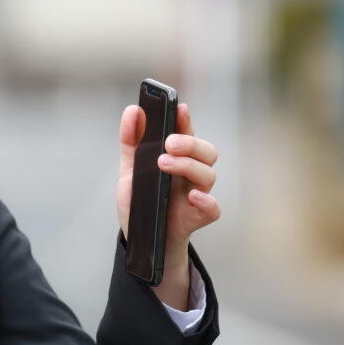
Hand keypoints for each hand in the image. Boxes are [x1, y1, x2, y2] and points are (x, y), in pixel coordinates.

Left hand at [116, 103, 220, 306]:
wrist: (139, 237)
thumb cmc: (141, 200)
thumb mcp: (130, 170)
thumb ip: (131, 141)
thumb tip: (133, 111)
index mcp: (177, 158)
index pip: (187, 133)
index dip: (186, 120)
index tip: (179, 107)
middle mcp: (190, 174)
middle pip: (206, 152)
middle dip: (190, 143)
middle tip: (168, 143)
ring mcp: (196, 195)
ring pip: (209, 175)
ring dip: (188, 166)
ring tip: (163, 164)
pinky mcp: (197, 218)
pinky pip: (212, 208)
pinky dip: (206, 201)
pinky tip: (191, 195)